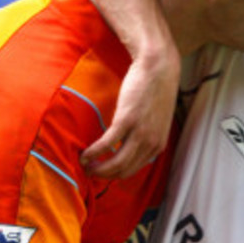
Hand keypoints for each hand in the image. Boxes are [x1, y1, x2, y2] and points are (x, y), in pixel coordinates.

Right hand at [81, 51, 180, 178]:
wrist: (159, 68)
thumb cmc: (156, 89)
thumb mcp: (158, 119)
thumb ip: (148, 135)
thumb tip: (133, 144)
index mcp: (158, 145)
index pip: (134, 169)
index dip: (115, 174)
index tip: (102, 172)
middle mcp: (150, 144)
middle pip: (123, 170)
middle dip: (104, 175)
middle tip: (89, 173)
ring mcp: (139, 134)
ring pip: (115, 163)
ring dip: (97, 168)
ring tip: (84, 166)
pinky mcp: (126, 121)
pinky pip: (107, 144)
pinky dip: (94, 153)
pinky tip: (84, 155)